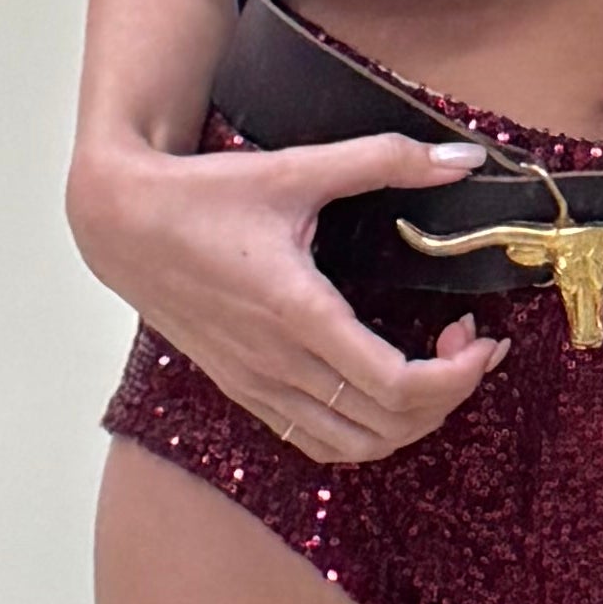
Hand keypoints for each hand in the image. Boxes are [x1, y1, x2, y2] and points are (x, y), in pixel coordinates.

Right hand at [68, 122, 510, 464]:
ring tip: (432, 367)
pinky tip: (381, 388)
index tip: (481, 339)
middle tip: (466, 343)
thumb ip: (385, 160)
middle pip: (388, 425)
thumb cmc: (203, 195)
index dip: (457, 376)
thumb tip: (463, 158)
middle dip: (448, 393)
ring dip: (410, 420)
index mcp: (298, 311)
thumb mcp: (297, 168)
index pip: (396, 385)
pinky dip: (365, 432)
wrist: (121, 224)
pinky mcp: (245, 390)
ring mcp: (258, 384)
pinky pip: (318, 440)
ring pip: (355, 445)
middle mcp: (278, 361)